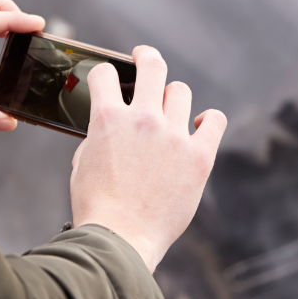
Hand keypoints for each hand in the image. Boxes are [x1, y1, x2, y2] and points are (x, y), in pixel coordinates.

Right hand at [69, 46, 227, 271]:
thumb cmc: (97, 208)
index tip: (111, 79)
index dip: (106, 74)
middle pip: (153, 66)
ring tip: (170, 110)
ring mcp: (174, 136)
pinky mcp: (199, 157)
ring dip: (172, 98)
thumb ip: (99, 136)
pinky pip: (215, 121)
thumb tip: (110, 125)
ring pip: (180, 92)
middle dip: (146, 57)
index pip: (106, 74)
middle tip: (145, 58)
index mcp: (108, 120)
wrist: (120, 241)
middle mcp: (143, 120)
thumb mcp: (83, 163)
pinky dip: (209, 120)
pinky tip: (199, 127)